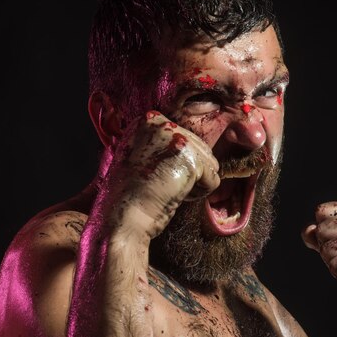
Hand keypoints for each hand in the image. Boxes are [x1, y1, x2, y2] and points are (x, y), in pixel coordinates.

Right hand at [97, 110, 219, 238]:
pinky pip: (213, 179)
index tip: (153, 174)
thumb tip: (187, 148)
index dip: (174, 163)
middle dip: (187, 173)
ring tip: (166, 188)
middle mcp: (163, 124)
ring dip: (194, 183)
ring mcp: (178, 139)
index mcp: (148, 120)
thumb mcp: (139, 155)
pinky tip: (175, 195)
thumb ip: (161, 144)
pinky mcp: (191, 160)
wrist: (123, 216)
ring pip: (209, 163)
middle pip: (200, 149)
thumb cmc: (129, 195)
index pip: (185, 138)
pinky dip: (199, 194)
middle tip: (160, 184)